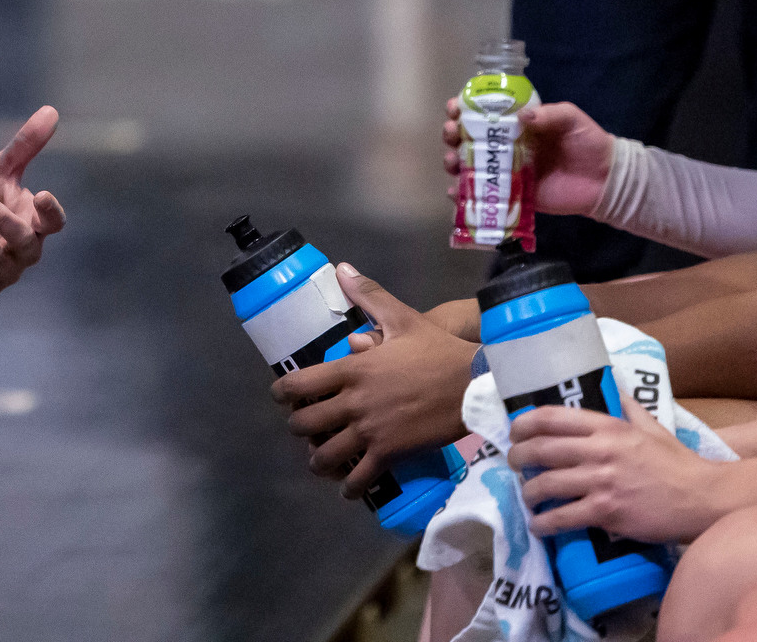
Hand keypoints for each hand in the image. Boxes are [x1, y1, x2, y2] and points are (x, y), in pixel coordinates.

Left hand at [0, 106, 67, 299]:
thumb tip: (50, 110)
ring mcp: (1, 273)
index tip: (42, 193)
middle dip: (4, 222)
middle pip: (25, 243)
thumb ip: (25, 146)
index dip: (51, 212)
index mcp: (36, 225)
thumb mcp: (0, 172)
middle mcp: (24, 254)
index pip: (54, 223)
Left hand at [275, 264, 475, 496]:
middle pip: (304, 424)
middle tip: (305, 426)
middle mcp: (353, 402)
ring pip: (325, 456)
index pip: (297, 385)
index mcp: (351, 369)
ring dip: (318, 460)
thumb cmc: (437, 350)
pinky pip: (360, 478)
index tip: (281, 397)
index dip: (281, 393)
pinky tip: (348, 488)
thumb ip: (369, 296)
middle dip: (299, 426)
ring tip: (321, 460)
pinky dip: (349, 487)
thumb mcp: (402, 318)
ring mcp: (370, 431)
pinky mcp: (390, 454)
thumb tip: (343, 268)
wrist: (475, 385)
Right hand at [443, 98, 612, 216]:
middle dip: (452, 134)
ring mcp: (507, 171)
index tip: (454, 110)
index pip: (484, 113)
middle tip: (452, 135)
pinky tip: (456, 191)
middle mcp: (507, 146)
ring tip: (452, 162)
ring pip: (469, 164)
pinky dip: (464, 193)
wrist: (605, 180)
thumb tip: (521, 117)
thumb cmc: (588, 143)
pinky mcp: (512, 194)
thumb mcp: (572, 119)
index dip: (464, 109)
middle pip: (469, 137)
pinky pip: (483, 193)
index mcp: (518, 125)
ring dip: (453, 161)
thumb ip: (550, 115)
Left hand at [510, 390, 735, 542]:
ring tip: (526, 497)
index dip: (524, 424)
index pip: (552, 417)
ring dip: (528, 493)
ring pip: (546, 484)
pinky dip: (544, 522)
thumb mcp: (650, 426)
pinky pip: (564, 517)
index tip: (514, 433)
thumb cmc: (677, 462)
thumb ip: (627, 407)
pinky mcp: (608, 512)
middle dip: (518, 458)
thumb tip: (613, 387)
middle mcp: (600, 450)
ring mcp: (602, 481)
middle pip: (541, 449)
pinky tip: (538, 525)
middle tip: (513, 465)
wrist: (704, 498)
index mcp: (608, 426)